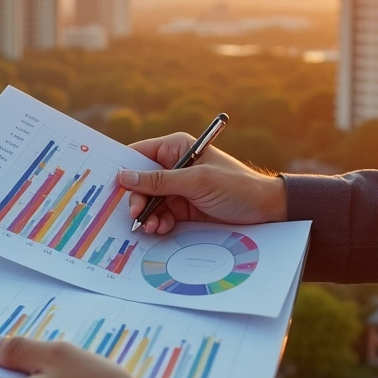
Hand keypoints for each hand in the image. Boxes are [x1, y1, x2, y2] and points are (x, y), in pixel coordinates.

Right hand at [121, 132, 288, 233]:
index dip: (124, 169)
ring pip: (149, 202)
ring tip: (150, 227)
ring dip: (147, 215)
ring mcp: (178, 188)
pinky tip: (160, 229)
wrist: (266, 210)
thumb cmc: (235, 186)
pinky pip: (161, 215)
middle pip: (141, 182)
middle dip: (137, 199)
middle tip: (136, 215)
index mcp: (176, 148)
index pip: (139, 154)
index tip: (111, 188)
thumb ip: (159, 181)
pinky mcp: (183, 208)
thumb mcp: (197, 182)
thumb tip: (124, 176)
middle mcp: (174, 166)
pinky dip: (158, 223)